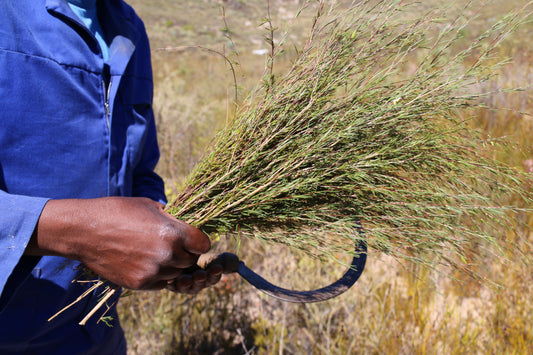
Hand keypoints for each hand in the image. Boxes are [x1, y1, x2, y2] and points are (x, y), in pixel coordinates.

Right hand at [27, 197, 211, 290]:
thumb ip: (172, 218)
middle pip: (191, 261)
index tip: (192, 238)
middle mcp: (166, 255)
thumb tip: (187, 223)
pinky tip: (144, 260)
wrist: (83, 230)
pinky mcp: (139, 283)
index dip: (199, 241)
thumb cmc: (117, 211)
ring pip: (176, 273)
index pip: (203, 245)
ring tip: (154, 251)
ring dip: (171, 265)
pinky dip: (158, 274)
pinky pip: (160, 282)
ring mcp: (152, 272)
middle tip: (172, 244)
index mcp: (173, 233)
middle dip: (186, 253)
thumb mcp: (150, 206)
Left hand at [166, 252, 239, 293]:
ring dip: (186, 283)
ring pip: (184, 287)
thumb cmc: (198, 255)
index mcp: (207, 278)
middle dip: (200, 280)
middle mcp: (195, 284)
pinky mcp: (168, 282)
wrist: (177, 253)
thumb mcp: (212, 257)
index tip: (217, 267)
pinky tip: (170, 278)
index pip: (213, 278)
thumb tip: (238, 264)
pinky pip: (169, 284)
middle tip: (201, 274)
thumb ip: (225, 260)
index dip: (215, 274)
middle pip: (199, 285)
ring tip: (186, 278)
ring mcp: (181, 285)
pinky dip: (169, 282)